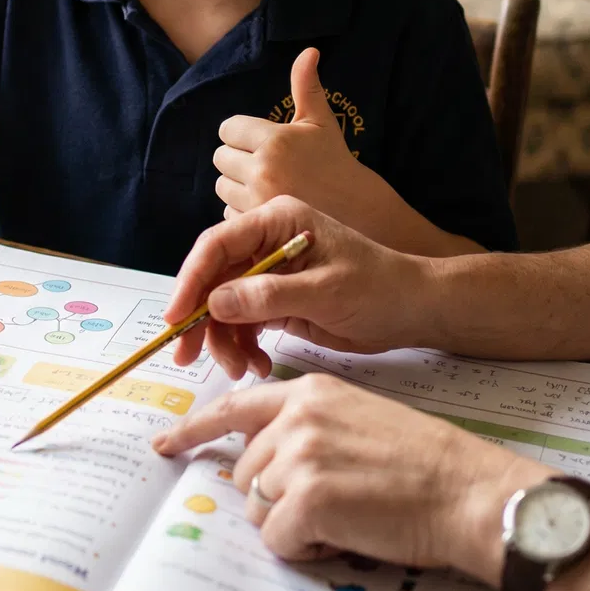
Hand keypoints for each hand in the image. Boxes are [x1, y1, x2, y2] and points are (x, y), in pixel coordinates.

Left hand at [154, 374, 543, 577]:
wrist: (467, 490)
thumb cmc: (424, 464)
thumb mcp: (359, 420)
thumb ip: (308, 429)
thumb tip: (265, 466)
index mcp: (308, 393)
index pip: (235, 408)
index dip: (194, 430)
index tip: (163, 444)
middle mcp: (295, 419)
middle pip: (246, 475)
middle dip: (277, 502)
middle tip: (334, 507)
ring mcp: (297, 459)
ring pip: (257, 511)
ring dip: (294, 527)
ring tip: (347, 519)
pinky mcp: (305, 501)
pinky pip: (278, 542)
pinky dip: (307, 551)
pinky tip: (347, 537)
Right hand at [166, 194, 438, 376]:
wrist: (413, 309)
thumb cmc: (379, 288)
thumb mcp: (325, 291)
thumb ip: (268, 296)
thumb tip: (214, 304)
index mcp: (277, 220)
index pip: (217, 245)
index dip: (190, 281)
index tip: (176, 319)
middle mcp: (266, 242)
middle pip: (213, 278)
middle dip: (200, 319)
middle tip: (186, 356)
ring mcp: (270, 272)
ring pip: (223, 306)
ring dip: (224, 340)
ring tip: (241, 370)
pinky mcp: (276, 300)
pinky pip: (243, 323)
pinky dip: (243, 347)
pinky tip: (256, 366)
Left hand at [215, 48, 359, 217]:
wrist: (353, 208)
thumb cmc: (334, 159)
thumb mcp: (321, 121)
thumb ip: (306, 86)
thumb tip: (309, 51)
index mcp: (275, 140)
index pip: (228, 128)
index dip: (241, 133)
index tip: (258, 139)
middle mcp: (263, 169)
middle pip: (220, 157)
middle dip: (236, 157)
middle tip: (260, 161)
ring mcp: (257, 199)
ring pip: (221, 185)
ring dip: (235, 183)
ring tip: (263, 181)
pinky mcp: (256, 222)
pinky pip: (227, 210)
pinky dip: (240, 207)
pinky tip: (263, 202)